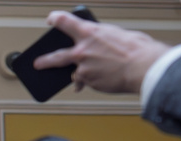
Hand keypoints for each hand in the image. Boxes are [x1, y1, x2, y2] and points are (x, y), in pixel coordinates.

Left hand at [33, 11, 169, 93]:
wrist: (144, 68)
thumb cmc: (137, 49)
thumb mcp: (118, 35)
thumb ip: (102, 40)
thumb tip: (98, 46)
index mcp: (90, 32)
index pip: (65, 22)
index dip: (56, 19)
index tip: (51, 19)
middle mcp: (82, 50)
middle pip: (56, 56)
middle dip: (44, 60)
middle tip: (37, 63)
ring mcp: (82, 68)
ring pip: (75, 72)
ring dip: (79, 74)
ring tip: (80, 76)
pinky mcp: (88, 81)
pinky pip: (86, 81)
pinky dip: (92, 80)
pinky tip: (101, 80)